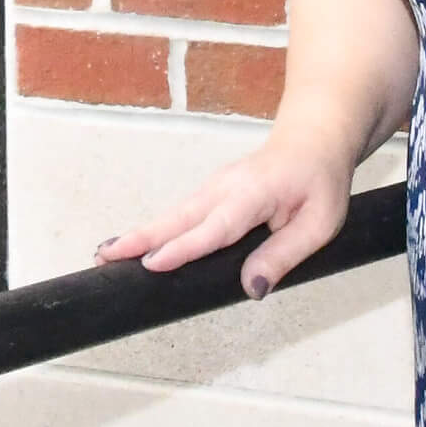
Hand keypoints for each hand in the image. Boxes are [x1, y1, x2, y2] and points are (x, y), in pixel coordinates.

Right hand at [94, 133, 354, 299]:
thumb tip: (252, 288)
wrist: (314, 138)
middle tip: (105, 258)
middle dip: (141, 238)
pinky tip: (134, 246)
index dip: (183, 248)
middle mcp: (225, 188)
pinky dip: (155, 230)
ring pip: (174, 215)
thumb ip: (285, 254)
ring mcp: (214, 188)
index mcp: (253, 194)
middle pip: (178, 218)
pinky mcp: (211, 194)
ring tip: (105, 256)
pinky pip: (180, 214)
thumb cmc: (320, 179)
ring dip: (140, 234)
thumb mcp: (321, 222)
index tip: (152, 263)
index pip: (214, 228)